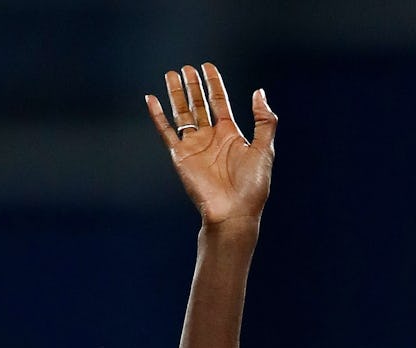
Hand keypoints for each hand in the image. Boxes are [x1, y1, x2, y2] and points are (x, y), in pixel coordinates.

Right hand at [146, 62, 276, 226]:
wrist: (233, 213)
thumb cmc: (252, 186)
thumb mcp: (263, 150)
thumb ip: (264, 121)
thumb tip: (259, 93)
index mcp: (230, 135)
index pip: (219, 102)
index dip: (213, 84)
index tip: (207, 66)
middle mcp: (211, 138)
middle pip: (199, 104)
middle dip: (193, 86)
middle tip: (187, 68)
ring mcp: (194, 146)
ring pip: (182, 113)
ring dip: (177, 94)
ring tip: (171, 74)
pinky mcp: (181, 157)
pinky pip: (166, 132)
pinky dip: (158, 116)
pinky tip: (151, 99)